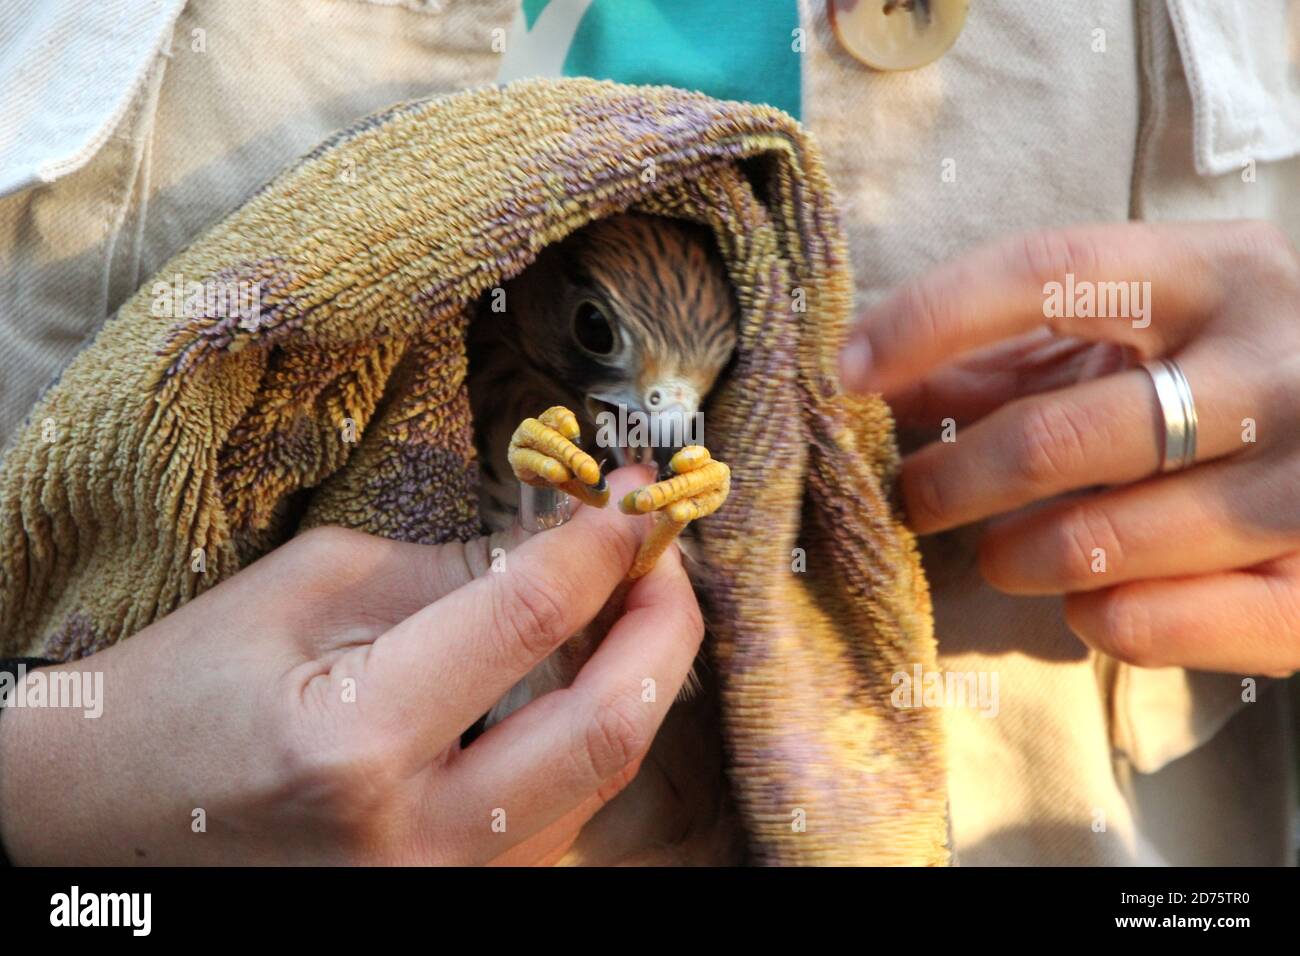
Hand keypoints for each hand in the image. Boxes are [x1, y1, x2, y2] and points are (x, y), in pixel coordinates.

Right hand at [0, 466, 702, 863]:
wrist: (104, 822)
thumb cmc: (185, 689)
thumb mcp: (306, 592)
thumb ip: (450, 568)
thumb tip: (566, 540)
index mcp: (355, 742)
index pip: (529, 619)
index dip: (600, 545)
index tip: (631, 500)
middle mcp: (412, 841)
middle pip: (608, 732)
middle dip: (664, 629)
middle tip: (666, 560)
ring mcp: (438, 892)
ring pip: (598, 784)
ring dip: (635, 686)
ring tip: (629, 608)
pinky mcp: (451, 905)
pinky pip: (558, 821)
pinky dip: (586, 743)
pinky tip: (578, 682)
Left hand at [840, 221, 1299, 675]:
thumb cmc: (1227, 373)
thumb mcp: (1136, 335)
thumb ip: (1012, 355)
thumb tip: (873, 382)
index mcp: (1214, 273)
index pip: (1047, 273)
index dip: (930, 319)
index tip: (845, 370)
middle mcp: (1275, 362)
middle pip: (1057, 434)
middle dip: (953, 481)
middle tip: (911, 501)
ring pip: (1107, 540)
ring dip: (1018, 556)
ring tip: (996, 555)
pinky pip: (1169, 624)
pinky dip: (1105, 621)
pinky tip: (1088, 604)